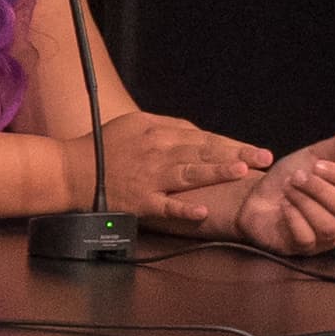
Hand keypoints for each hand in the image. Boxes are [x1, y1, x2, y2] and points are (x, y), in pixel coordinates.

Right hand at [73, 112, 264, 223]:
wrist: (70, 171)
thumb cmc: (102, 146)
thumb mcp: (134, 124)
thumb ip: (168, 126)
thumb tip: (198, 134)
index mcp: (157, 132)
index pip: (202, 137)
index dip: (231, 143)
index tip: (255, 150)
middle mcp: (157, 153)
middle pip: (202, 152)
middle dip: (236, 154)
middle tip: (264, 158)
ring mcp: (149, 178)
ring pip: (188, 173)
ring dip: (215, 172)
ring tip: (240, 172)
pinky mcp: (139, 201)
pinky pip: (164, 206)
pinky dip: (183, 209)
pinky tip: (201, 211)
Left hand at [235, 131, 334, 255]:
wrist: (256, 198)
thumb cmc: (288, 180)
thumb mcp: (311, 157)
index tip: (317, 165)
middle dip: (320, 189)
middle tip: (297, 177)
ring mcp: (325, 238)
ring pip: (328, 225)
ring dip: (305, 202)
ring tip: (288, 189)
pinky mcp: (303, 248)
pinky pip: (307, 238)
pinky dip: (294, 219)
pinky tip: (283, 207)